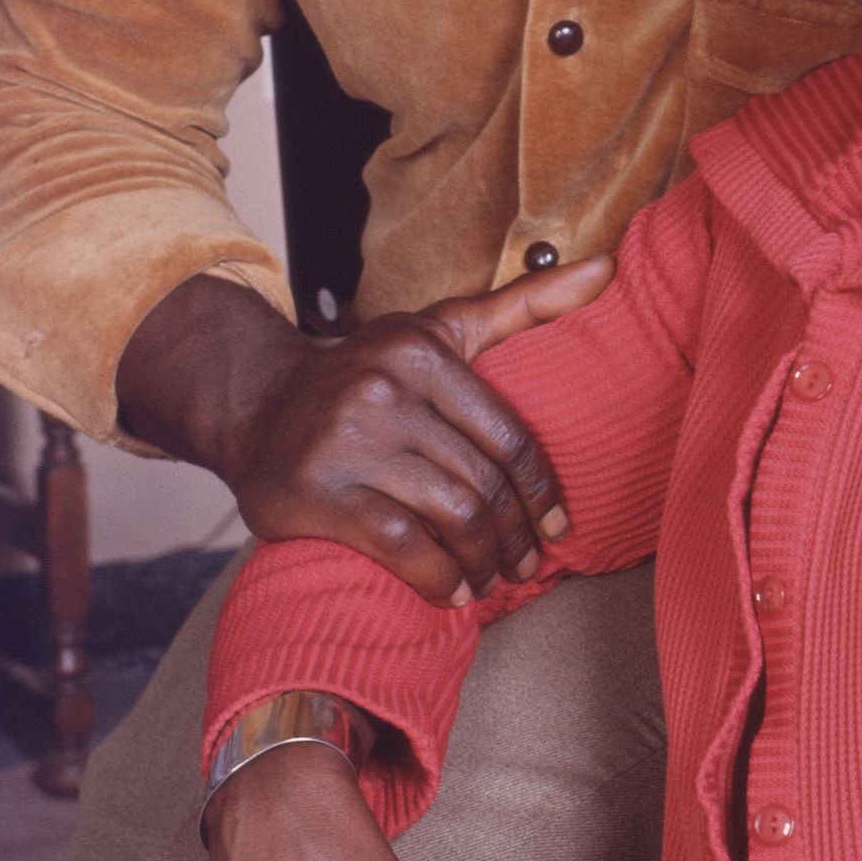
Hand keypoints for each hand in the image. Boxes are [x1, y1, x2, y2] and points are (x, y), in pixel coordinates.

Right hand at [119, 260, 610, 601]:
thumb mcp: (437, 328)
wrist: (254, 405)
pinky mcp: (318, 493)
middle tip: (526, 566)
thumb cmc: (364, 373)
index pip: (508, 436)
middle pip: (483, 482)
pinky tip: (451, 592)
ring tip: (492, 580)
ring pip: (452, 516)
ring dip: (483, 562)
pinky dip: (438, 578)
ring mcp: (349, 442)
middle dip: (515, 536)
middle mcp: (384, 389)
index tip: (556, 528)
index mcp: (421, 350)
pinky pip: (401, 546)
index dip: (542, 492)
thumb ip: (522, 305)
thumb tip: (608, 268)